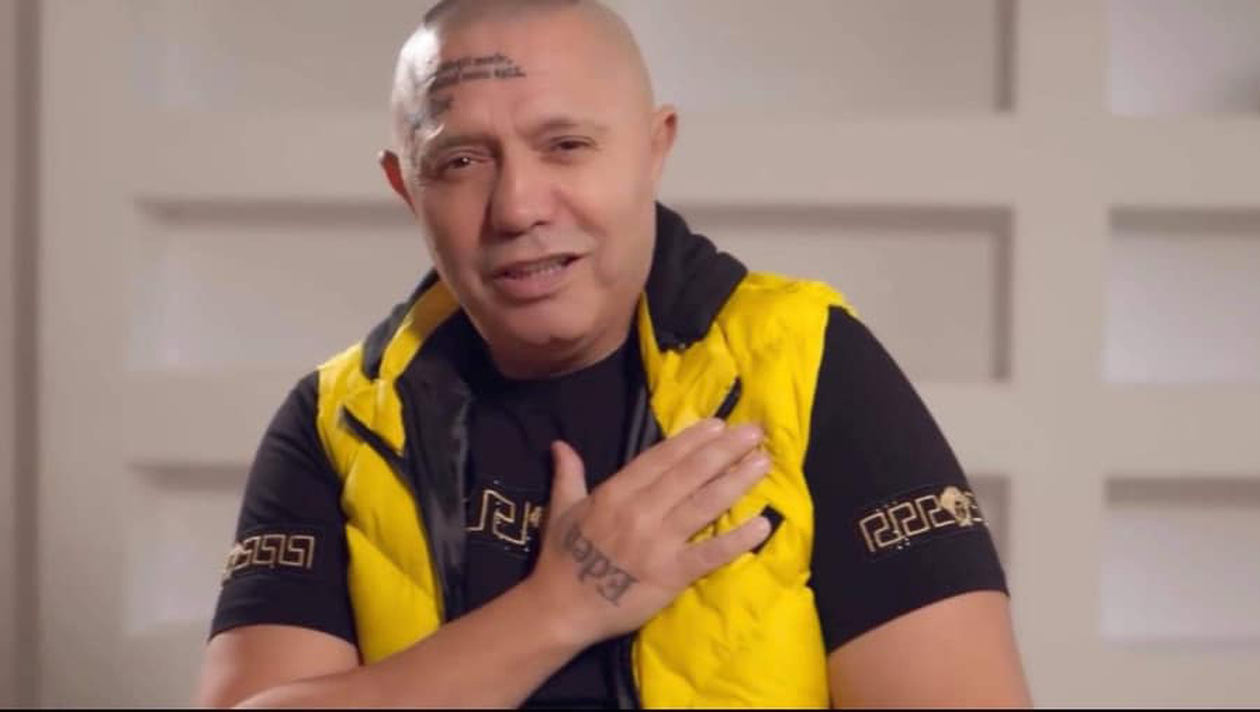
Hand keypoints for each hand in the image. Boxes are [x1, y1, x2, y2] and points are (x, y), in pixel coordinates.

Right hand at [523, 418, 772, 647]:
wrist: (561, 610)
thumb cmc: (562, 560)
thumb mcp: (561, 510)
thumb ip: (568, 474)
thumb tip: (560, 444)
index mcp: (615, 493)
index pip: (660, 458)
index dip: (691, 440)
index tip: (718, 424)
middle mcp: (640, 511)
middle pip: (690, 473)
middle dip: (724, 450)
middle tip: (754, 431)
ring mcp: (658, 543)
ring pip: (704, 505)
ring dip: (736, 481)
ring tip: (763, 462)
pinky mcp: (671, 574)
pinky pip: (710, 553)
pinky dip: (737, 539)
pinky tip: (763, 524)